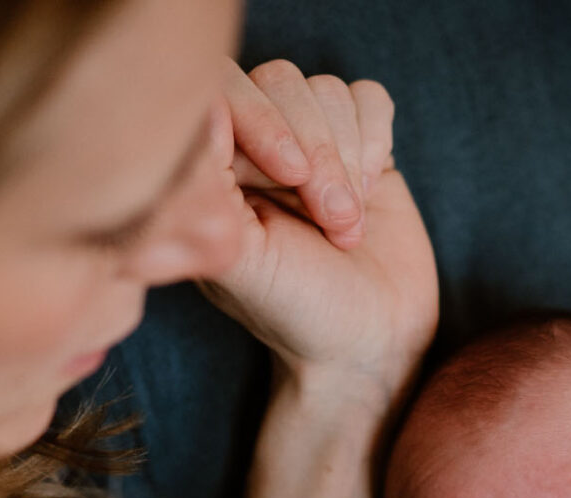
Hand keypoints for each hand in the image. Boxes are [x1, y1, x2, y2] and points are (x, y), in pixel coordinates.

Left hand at [200, 60, 437, 406]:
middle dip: (317, 154)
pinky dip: (375, 139)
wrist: (369, 341)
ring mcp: (308, 141)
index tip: (288, 178)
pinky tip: (370, 190)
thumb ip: (207, 194)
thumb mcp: (241, 263)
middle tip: (331, 223)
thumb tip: (195, 123)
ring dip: (348, 159)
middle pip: (280, 83)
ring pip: (327, 90)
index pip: (222, 90)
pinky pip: (368, 98)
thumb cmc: (297, 313)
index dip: (261, 120)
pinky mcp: (358, 143)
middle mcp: (253, 147)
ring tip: (347, 225)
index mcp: (210, 171)